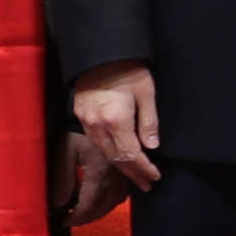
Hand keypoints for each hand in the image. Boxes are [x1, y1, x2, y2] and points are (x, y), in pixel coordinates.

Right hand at [69, 66, 162, 208]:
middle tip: (147, 184)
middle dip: (133, 173)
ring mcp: (87, 121)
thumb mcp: (146, 92)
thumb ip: (149, 122)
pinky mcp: (81, 115)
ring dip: (121, 166)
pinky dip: (109, 153)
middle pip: (116, 158)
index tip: (155, 177)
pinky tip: (118, 157)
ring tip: (136, 176)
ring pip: (104, 152)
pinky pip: (96, 142)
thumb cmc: (127, 68)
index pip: (131, 154)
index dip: (144, 168)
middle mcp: (98, 124)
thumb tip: (152, 147)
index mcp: (116, 119)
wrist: (100, 50)